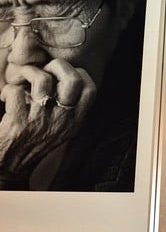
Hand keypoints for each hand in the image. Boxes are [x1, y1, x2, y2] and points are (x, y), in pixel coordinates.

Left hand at [0, 59, 96, 188]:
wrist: (11, 165)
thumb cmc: (36, 142)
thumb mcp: (63, 130)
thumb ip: (70, 109)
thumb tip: (69, 78)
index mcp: (75, 121)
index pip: (90, 89)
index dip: (78, 73)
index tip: (63, 74)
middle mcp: (62, 120)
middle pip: (72, 80)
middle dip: (57, 66)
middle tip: (44, 69)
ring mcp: (41, 120)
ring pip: (42, 80)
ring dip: (28, 73)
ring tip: (21, 79)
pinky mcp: (18, 121)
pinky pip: (15, 92)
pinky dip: (8, 90)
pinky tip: (7, 97)